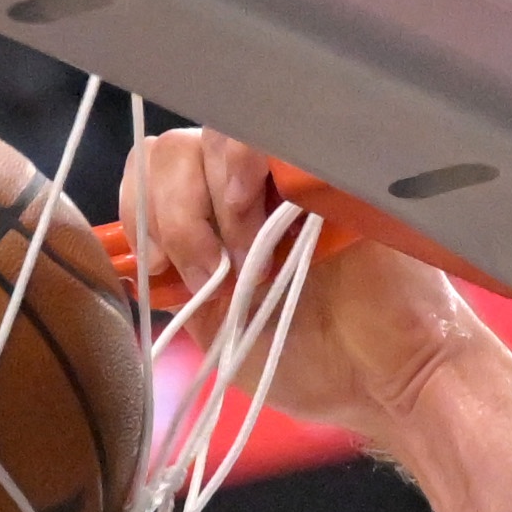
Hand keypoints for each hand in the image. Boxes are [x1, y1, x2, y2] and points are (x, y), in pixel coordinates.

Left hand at [121, 128, 511, 451]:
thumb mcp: (216, 326)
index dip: (141, 211)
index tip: (159, 271)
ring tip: (249, 260)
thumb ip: (175, 281)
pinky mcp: (333, 160)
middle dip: (174, 217)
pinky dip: (251, 176)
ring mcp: (292, 165)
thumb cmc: (311, 358)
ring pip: (214, 135)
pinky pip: (272, 133)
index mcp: (215, 217)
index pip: (151, 171)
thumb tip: (124, 255)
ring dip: (214, 203)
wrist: (387, 378)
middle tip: (213, 274)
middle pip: (169, 150)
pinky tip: (268, 231)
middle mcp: (249, 182)